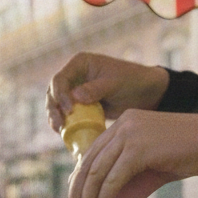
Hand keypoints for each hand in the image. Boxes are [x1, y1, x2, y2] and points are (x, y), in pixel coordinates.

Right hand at [46, 53, 169, 131]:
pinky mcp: (77, 106)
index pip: (60, 79)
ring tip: (60, 130)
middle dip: (53, 109)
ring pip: (55, 105)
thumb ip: (96, 89)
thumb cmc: (132, 82)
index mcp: (80, 64)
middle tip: (59, 124)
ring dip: (54, 118)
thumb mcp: (115, 83)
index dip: (60, 95)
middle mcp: (73, 76)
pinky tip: (64, 133)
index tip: (69, 110)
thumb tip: (76, 96)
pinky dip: (63, 124)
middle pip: (52, 93)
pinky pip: (64, 115)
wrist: (145, 94)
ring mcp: (73, 91)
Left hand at [68, 110, 197, 197]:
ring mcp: (129, 134)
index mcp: (123, 124)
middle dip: (79, 193)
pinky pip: (113, 180)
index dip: (80, 180)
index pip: (92, 154)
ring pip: (98, 173)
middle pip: (89, 163)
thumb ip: (131, 180)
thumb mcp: (153, 165)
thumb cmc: (190, 152)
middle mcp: (122, 125)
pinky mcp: (137, 149)